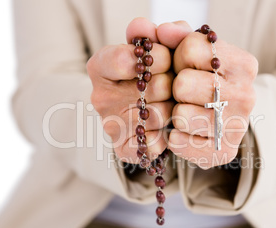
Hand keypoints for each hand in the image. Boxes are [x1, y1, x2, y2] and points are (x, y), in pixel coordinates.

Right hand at [87, 18, 172, 162]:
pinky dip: (167, 136)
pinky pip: (154, 145)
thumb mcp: (163, 45)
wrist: (154, 107)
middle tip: (172, 85)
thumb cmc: (159, 72)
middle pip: (154, 88)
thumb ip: (164, 33)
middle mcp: (101, 96)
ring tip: (170, 104)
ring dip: (175, 109)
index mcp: (101, 66)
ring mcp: (110, 125)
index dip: (159, 58)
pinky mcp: (123, 149)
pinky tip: (166, 128)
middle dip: (173, 84)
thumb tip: (159, 30)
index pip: (128, 59)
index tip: (167, 59)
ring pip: (160, 115)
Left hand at [158, 23, 257, 168]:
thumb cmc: (200, 78)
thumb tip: (163, 31)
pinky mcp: (224, 152)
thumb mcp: (190, 51)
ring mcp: (238, 126)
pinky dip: (174, 137)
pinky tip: (186, 131)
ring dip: (175, 113)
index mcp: (244, 64)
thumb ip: (175, 35)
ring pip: (180, 116)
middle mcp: (247, 95)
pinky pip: (178, 142)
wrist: (217, 116)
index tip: (187, 66)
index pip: (190, 49)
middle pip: (183, 84)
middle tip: (185, 92)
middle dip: (176, 87)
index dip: (178, 58)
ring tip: (187, 111)